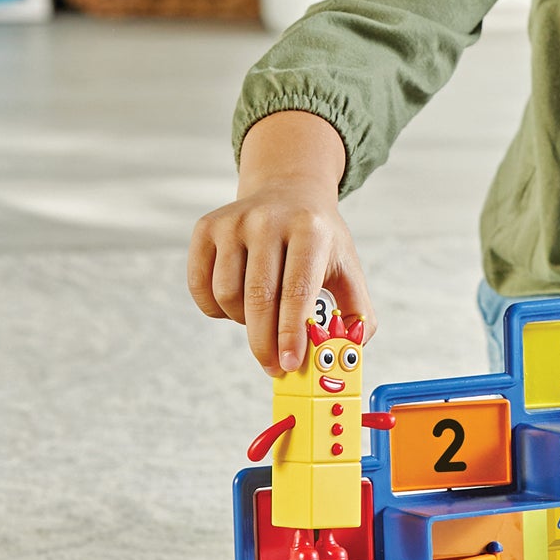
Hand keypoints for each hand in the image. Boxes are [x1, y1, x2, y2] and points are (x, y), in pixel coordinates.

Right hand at [188, 111, 373, 374]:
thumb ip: (357, 312)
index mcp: (309, 229)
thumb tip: (351, 352)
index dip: (291, 333)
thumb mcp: (347, 267)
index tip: (289, 364)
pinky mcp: (206, 228)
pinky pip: (202, 289)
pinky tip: (239, 304)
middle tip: (273, 366)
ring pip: (228, 297)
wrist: (288, 192)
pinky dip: (218, 310)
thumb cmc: (319, 241)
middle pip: (258, 298)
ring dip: (244, 322)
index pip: (296, 290)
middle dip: (265, 343)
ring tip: (264, 316)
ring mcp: (233, 222)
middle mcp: (268, 220)